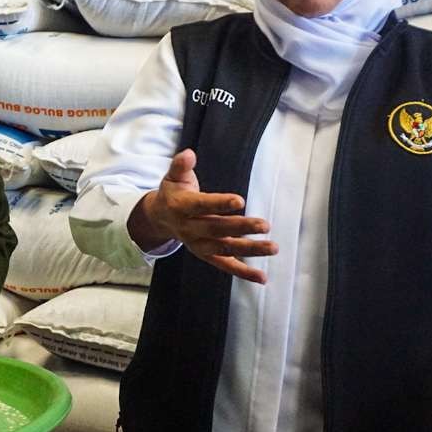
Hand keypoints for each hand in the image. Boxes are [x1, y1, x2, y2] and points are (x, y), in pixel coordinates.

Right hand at [130, 149, 277, 282]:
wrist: (159, 218)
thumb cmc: (172, 193)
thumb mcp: (173, 176)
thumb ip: (181, 165)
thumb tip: (189, 154)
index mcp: (181, 207)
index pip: (202, 206)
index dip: (220, 204)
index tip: (240, 201)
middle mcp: (190, 228)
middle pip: (217, 229)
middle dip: (241, 227)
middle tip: (265, 225)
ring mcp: (198, 244)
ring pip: (225, 248)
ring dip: (249, 250)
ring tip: (272, 248)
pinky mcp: (206, 255)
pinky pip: (225, 265)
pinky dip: (244, 273)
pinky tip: (262, 277)